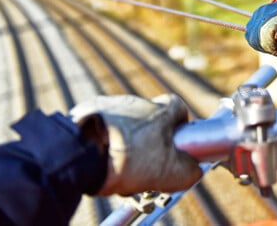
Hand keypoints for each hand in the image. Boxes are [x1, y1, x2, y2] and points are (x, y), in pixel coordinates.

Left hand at [70, 93, 202, 196]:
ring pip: (124, 124)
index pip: (179, 109)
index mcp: (161, 111)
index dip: (180, 126)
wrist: (82, 152)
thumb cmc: (129, 159)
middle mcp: (137, 102)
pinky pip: (101, 126)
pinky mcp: (87, 112)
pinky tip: (100, 159)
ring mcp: (111, 105)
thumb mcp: (171, 173)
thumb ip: (190, 170)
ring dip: (124, 141)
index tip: (176, 144)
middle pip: (150, 119)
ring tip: (117, 166)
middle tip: (144, 165)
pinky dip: (103, 140)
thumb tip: (194, 169)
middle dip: (149, 140)